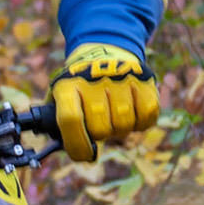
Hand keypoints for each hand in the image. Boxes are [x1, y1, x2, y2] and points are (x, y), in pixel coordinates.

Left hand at [50, 44, 160, 161]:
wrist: (105, 50)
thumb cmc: (80, 85)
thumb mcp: (60, 95)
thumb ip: (56, 122)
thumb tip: (61, 147)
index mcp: (67, 85)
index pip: (70, 119)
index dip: (77, 144)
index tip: (84, 154)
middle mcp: (93, 79)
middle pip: (100, 128)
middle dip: (100, 134)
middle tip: (100, 124)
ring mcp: (120, 77)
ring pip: (124, 125)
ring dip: (120, 129)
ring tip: (114, 115)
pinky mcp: (144, 78)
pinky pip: (147, 116)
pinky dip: (141, 122)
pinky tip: (132, 111)